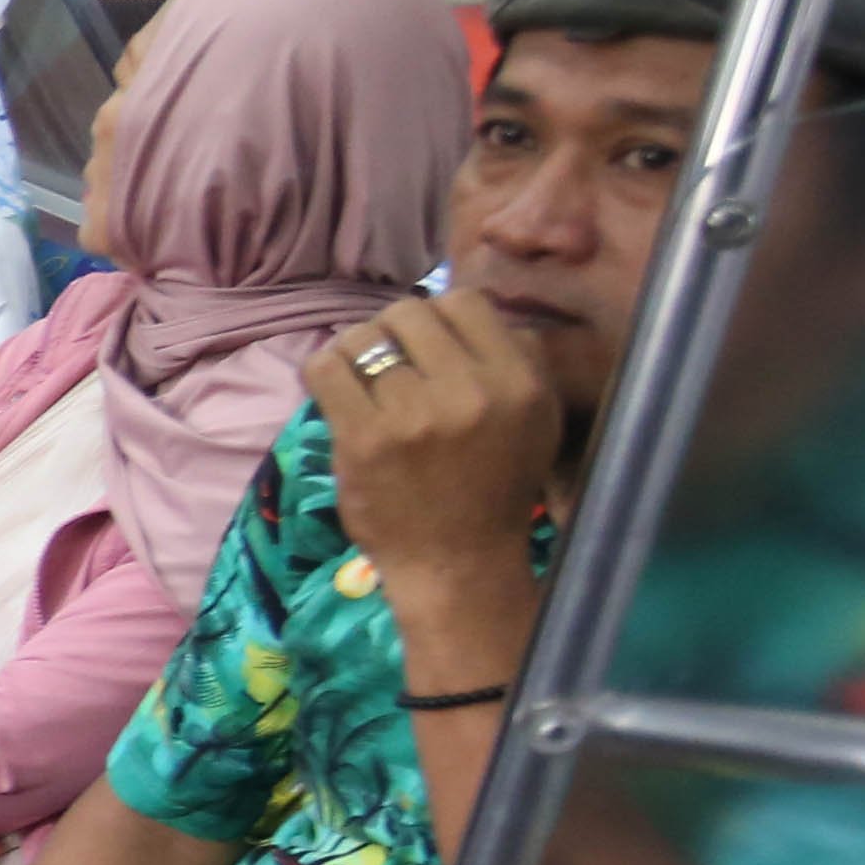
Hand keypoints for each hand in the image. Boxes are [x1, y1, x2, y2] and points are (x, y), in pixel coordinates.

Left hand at [308, 290, 563, 614]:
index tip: (427, 347)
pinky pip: (326, 368)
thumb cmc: (496, 489)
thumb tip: (480, 313)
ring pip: (363, 337)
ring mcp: (414, 415)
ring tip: (363, 380)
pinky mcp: (364, 437)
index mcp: (518, 381)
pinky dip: (325, 371)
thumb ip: (522, 359)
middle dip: (393, 332)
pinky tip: (336, 390)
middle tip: (390, 364)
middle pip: (408, 313)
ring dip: (356, 352)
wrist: (457, 562)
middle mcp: (470, 391)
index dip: (438, 318)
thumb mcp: (538, 420)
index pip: (464, 302)